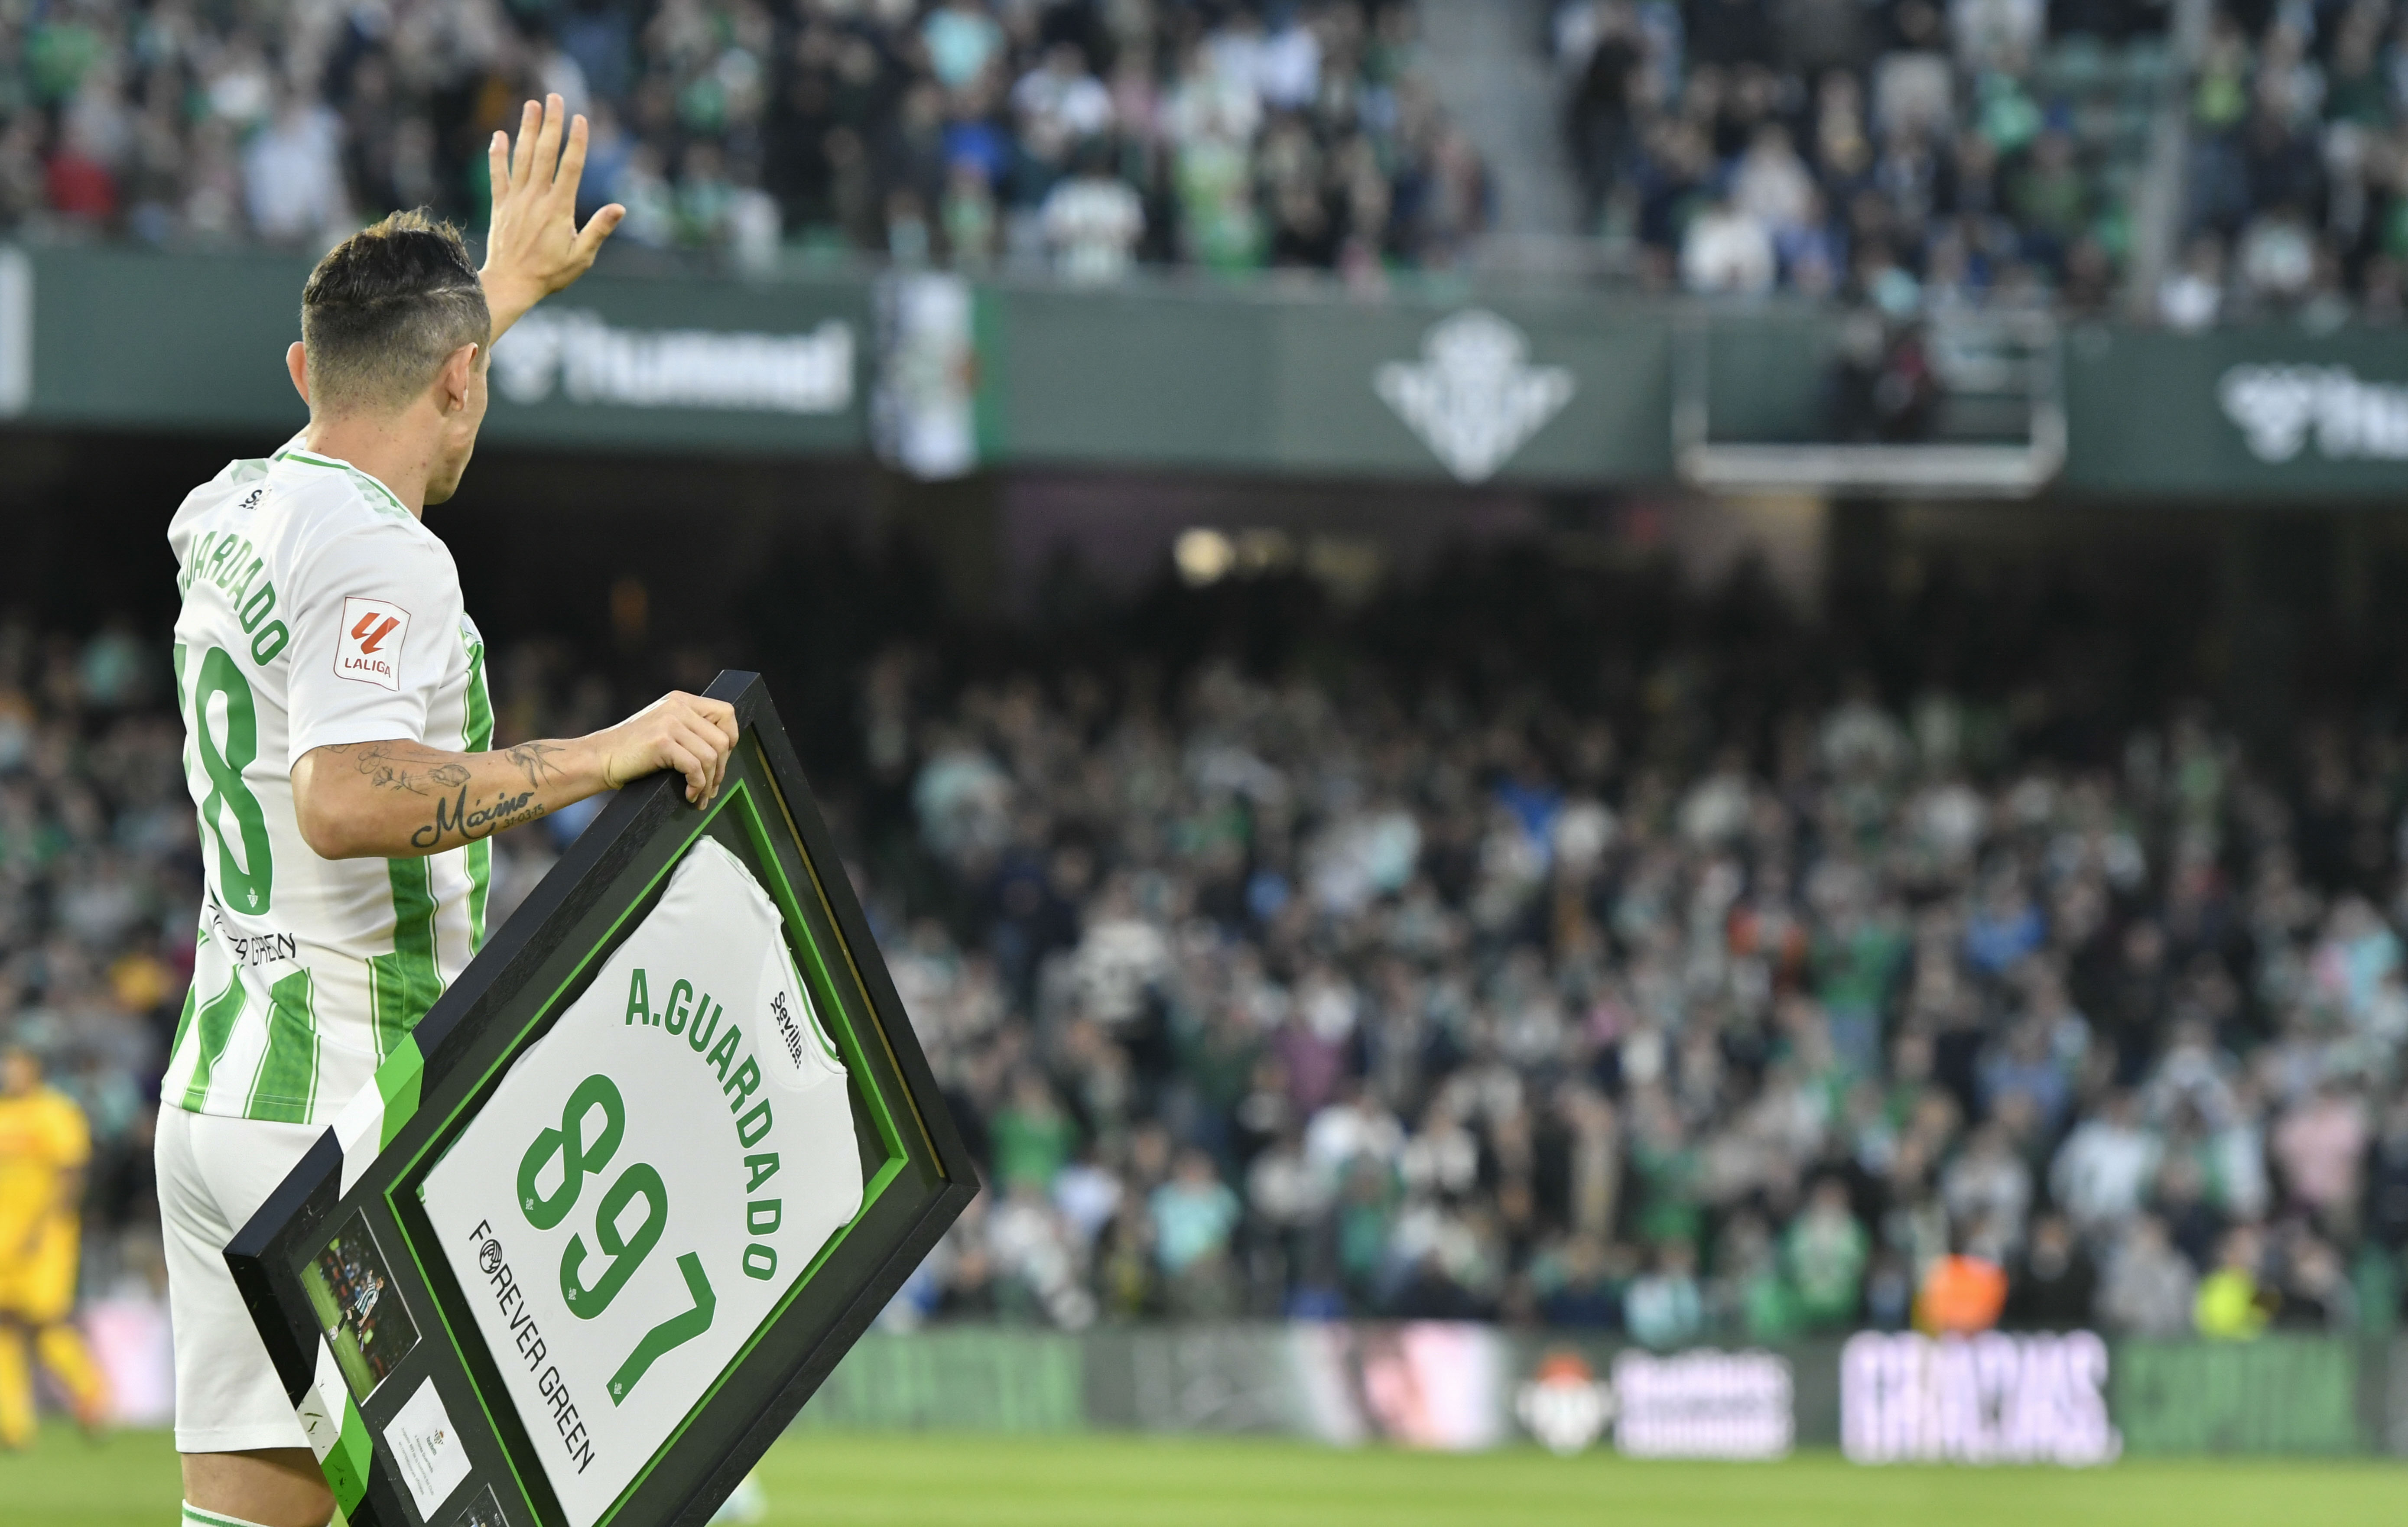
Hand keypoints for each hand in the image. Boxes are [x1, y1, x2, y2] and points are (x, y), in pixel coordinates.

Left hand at [482, 94, 624, 335]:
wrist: (511, 284)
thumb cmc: (550, 274)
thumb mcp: (581, 257)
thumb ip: (599, 230)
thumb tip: (620, 208)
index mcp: (558, 209)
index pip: (570, 167)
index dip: (577, 141)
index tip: (580, 118)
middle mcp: (536, 198)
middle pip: (545, 153)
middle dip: (551, 124)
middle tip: (555, 97)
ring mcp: (516, 200)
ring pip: (522, 157)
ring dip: (527, 129)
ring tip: (532, 105)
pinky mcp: (500, 205)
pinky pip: (498, 175)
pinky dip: (498, 155)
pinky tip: (500, 135)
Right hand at [591, 692, 740, 805]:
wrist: (599, 758)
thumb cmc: (632, 752)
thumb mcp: (665, 730)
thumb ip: (690, 731)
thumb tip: (725, 752)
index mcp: (681, 701)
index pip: (726, 712)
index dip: (731, 739)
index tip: (721, 761)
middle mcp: (677, 707)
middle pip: (723, 739)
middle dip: (721, 769)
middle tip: (711, 789)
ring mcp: (669, 722)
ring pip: (711, 756)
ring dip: (708, 783)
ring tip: (699, 797)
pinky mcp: (662, 741)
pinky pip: (695, 767)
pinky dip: (696, 786)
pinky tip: (688, 795)